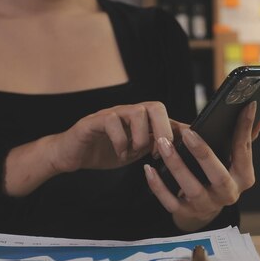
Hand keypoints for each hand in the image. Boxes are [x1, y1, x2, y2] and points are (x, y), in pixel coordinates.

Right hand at [49, 102, 176, 171]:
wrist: (71, 154)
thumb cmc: (104, 151)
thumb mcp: (135, 151)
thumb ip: (154, 146)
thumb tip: (180, 150)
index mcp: (140, 120)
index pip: (165, 116)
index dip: (178, 129)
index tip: (188, 144)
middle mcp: (127, 112)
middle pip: (155, 106)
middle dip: (162, 130)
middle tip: (156, 150)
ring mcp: (111, 114)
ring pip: (137, 112)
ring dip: (140, 138)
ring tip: (134, 153)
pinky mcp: (94, 121)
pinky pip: (112, 122)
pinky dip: (120, 141)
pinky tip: (119, 153)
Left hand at [143, 101, 259, 230]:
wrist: (204, 210)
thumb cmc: (220, 175)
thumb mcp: (235, 160)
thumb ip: (246, 137)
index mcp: (244, 178)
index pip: (244, 151)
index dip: (245, 128)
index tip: (244, 106)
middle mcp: (228, 194)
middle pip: (218, 176)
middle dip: (203, 154)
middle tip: (187, 132)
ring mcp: (206, 205)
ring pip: (191, 188)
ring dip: (176, 165)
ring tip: (163, 143)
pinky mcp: (186, 213)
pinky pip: (170, 201)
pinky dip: (158, 186)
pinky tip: (149, 169)